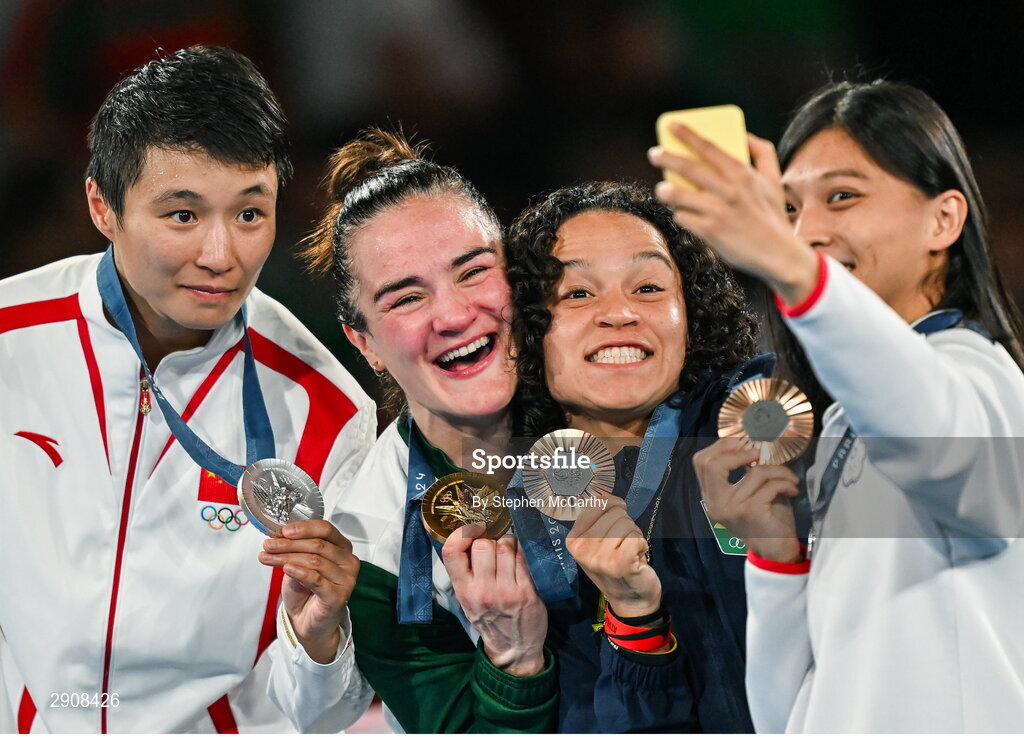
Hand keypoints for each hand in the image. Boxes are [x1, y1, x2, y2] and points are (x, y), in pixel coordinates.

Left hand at [258, 520, 359, 663]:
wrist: (306, 621)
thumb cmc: (305, 591)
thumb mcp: (297, 564)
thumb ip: (293, 550)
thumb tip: (277, 536)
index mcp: (342, 547)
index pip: (326, 529)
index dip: (304, 528)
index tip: (283, 530)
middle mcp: (348, 561)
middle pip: (319, 545)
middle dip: (289, 544)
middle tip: (268, 545)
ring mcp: (346, 579)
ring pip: (315, 561)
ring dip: (288, 557)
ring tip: (269, 558)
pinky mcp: (339, 596)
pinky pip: (317, 579)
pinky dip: (299, 572)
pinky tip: (286, 568)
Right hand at [442, 524, 546, 676]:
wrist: (514, 649)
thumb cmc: (489, 618)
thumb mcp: (467, 600)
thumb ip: (465, 573)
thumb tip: (467, 536)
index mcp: (463, 591)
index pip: (451, 552)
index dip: (459, 534)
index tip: (471, 532)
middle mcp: (482, 590)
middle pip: (482, 544)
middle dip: (490, 539)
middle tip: (494, 546)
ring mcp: (505, 591)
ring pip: (505, 546)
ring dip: (508, 542)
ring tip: (508, 550)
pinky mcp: (526, 591)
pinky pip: (523, 558)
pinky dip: (521, 552)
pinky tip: (519, 558)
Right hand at [566, 494, 661, 618]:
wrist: (630, 601)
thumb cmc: (615, 567)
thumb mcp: (597, 544)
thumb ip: (598, 520)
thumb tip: (608, 497)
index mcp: (573, 540)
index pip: (596, 503)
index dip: (613, 508)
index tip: (615, 524)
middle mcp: (582, 549)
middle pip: (614, 512)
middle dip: (625, 525)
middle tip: (622, 546)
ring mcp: (599, 558)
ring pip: (627, 523)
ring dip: (634, 536)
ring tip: (628, 553)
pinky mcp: (619, 564)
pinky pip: (636, 537)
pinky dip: (642, 545)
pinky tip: (636, 559)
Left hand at [647, 126, 819, 304]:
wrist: (778, 254)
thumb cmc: (773, 215)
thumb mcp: (775, 180)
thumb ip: (763, 153)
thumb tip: (744, 135)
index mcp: (742, 174)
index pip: (709, 148)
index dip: (688, 135)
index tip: (671, 124)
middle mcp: (729, 190)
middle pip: (689, 168)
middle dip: (667, 157)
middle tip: (653, 153)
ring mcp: (718, 212)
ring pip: (680, 195)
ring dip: (666, 190)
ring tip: (661, 188)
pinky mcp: (710, 232)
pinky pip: (683, 218)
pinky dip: (679, 214)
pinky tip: (681, 214)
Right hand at [693, 437, 802, 561]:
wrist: (777, 552)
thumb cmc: (766, 519)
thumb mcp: (750, 493)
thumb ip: (744, 473)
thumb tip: (752, 445)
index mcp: (712, 496)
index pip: (701, 463)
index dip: (719, 447)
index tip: (741, 442)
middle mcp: (716, 503)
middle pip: (711, 464)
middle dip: (737, 452)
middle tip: (758, 452)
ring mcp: (731, 508)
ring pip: (754, 472)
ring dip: (778, 471)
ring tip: (790, 479)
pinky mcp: (750, 511)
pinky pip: (770, 485)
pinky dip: (786, 483)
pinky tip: (792, 490)